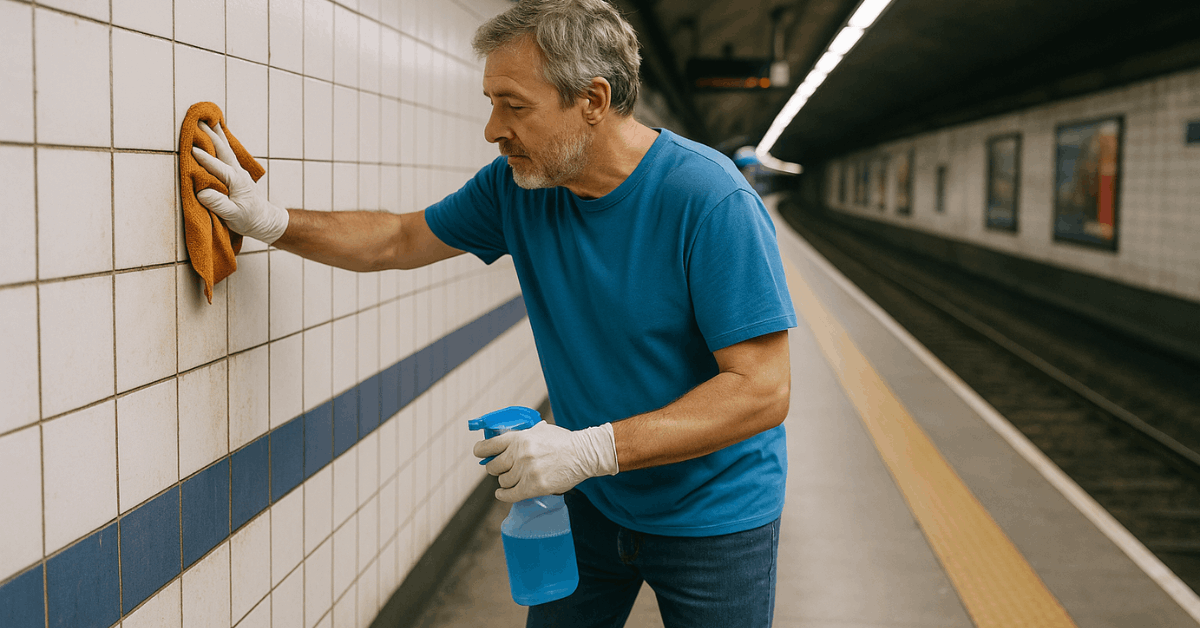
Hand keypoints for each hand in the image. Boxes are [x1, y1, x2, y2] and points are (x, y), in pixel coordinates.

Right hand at [191, 121, 288, 243]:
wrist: (264, 220)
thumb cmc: (248, 219)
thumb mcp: (233, 215)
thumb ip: (218, 204)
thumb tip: (202, 192)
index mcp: (236, 180)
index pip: (217, 166)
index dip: (203, 158)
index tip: (190, 149)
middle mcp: (238, 172)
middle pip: (223, 150)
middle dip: (211, 135)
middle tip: (198, 120)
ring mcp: (238, 171)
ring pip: (226, 148)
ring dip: (217, 134)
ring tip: (209, 120)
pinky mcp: (237, 173)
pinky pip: (227, 153)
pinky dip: (221, 142)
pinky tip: (217, 135)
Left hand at [474, 421, 618, 502]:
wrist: (584, 454)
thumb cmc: (563, 441)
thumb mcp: (541, 430)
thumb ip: (523, 435)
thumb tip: (506, 441)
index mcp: (519, 438)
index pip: (489, 446)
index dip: (481, 451)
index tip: (479, 453)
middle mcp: (520, 454)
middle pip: (493, 467)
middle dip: (495, 469)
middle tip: (501, 470)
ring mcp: (527, 471)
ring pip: (503, 482)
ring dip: (506, 482)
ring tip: (512, 479)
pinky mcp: (535, 486)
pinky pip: (511, 494)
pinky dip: (504, 495)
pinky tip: (502, 493)